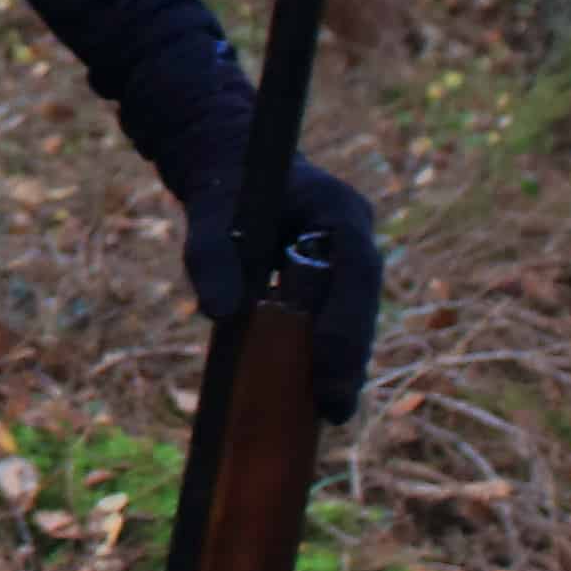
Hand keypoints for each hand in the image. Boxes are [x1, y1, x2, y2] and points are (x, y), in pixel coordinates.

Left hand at [176, 147, 382, 422]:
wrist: (229, 158)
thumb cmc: (221, 180)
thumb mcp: (208, 210)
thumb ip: (210, 254)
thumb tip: (217, 314)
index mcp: (338, 209)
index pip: (356, 271)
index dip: (348, 324)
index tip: (330, 373)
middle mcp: (351, 235)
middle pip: (362, 302)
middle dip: (349, 357)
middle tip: (333, 410)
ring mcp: (345, 256)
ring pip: (353, 315)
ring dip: (341, 361)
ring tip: (327, 412)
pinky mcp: (329, 275)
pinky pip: (332, 316)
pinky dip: (321, 350)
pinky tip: (309, 392)